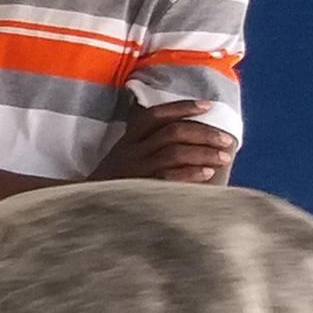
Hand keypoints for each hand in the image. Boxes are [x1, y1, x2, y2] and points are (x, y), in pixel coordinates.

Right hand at [93, 99, 238, 184]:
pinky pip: (169, 178)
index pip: (156, 115)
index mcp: (128, 140)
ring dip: (203, 153)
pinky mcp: (140, 189)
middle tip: (226, 139)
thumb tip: (184, 131)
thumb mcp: (123, 156)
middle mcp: (131, 152)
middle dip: (204, 133)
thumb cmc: (113, 181)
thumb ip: (144, 141)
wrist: (86, 206)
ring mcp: (135, 171)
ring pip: (174, 153)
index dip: (182, 107)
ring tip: (223, 157)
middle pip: (172, 132)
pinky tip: (207, 174)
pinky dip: (191, 174)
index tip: (207, 105)